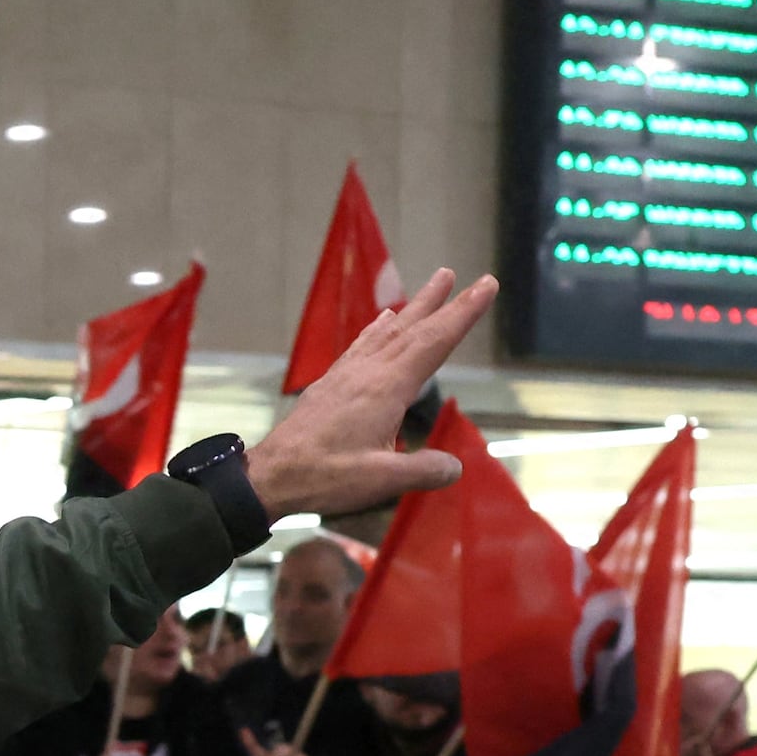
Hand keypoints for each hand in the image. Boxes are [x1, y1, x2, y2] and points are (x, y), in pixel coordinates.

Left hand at [239, 268, 492, 520]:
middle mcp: (368, 371)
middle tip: (464, 276)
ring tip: (433, 284)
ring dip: (414, 307)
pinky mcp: (332, 383)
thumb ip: (422, 470)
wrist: (271, 474)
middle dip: (443, 303)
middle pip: (413, 329)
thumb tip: (454, 466)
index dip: (462, 314)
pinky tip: (384, 319)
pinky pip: (363, 343)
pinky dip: (380, 327)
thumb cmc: (325, 476)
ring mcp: (347, 374)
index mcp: (386, 387)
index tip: (485, 285)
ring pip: (388, 331)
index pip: (434, 343)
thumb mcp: (381, 480)